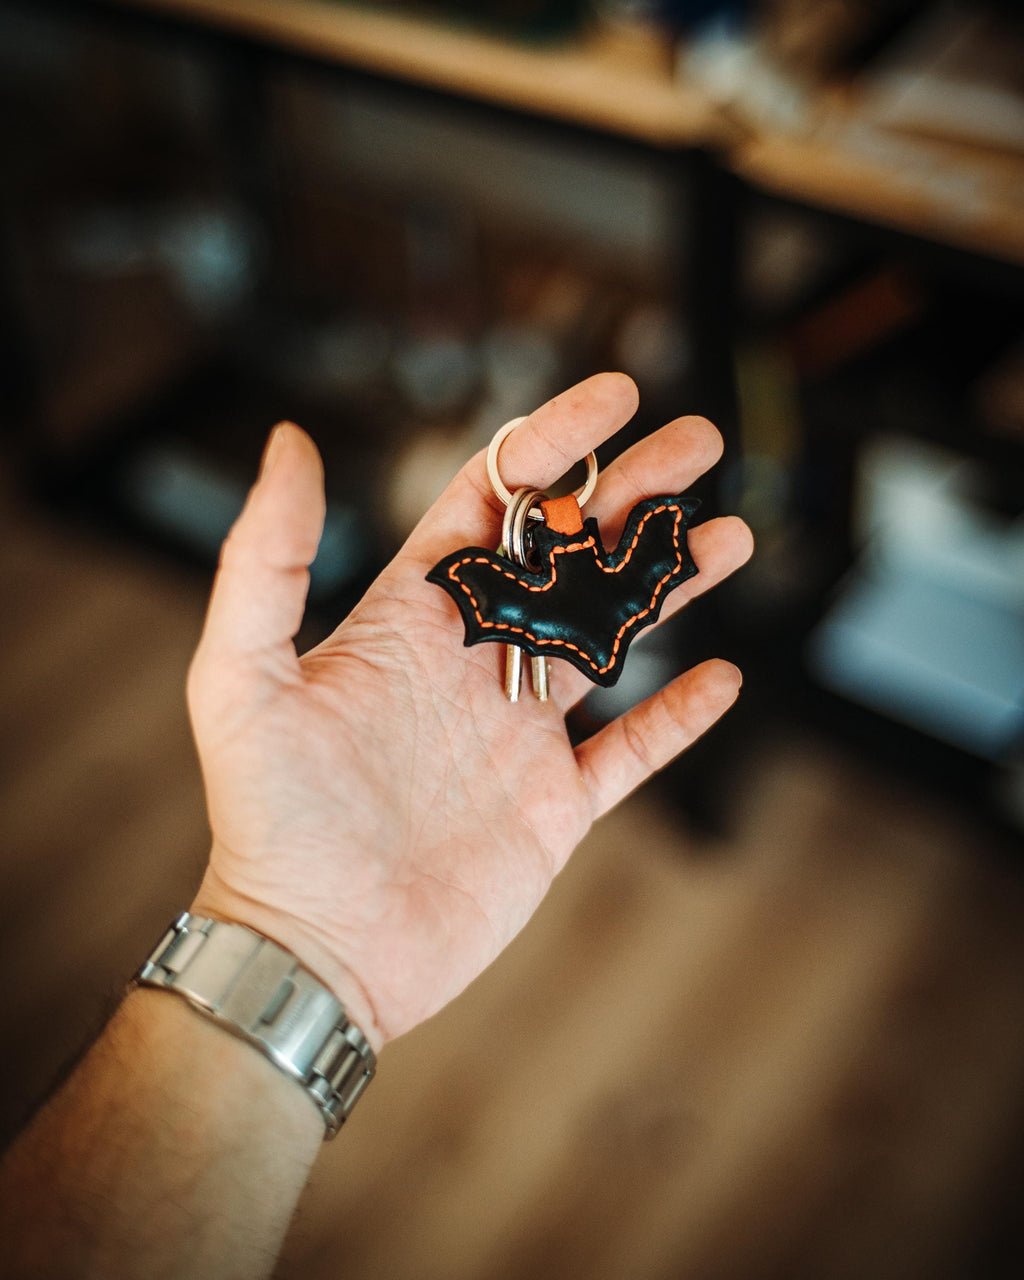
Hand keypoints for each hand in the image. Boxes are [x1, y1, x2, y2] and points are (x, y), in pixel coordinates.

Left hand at [187, 373, 752, 1046]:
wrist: (311, 951)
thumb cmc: (267, 817)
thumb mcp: (240, 676)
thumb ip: (265, 557)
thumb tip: (287, 440)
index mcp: (412, 618)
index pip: (491, 502)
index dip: (551, 441)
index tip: (615, 394)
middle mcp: (473, 662)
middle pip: (569, 554)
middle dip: (633, 493)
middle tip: (697, 443)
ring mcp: (519, 735)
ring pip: (612, 638)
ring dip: (670, 584)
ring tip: (731, 535)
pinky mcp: (554, 807)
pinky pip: (631, 752)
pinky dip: (678, 718)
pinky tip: (721, 678)